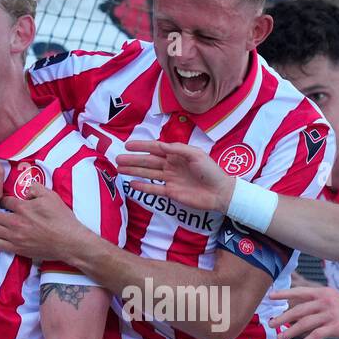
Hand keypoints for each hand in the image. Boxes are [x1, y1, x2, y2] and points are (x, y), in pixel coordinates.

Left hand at [0, 182, 84, 261]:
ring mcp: (14, 237)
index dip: (0, 199)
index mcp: (22, 208)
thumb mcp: (51, 196)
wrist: (69, 242)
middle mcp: (15, 222)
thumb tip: (26, 188)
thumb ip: (36, 188)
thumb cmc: (61, 219)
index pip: (3, 201)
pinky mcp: (17, 249)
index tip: (0, 200)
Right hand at [116, 140, 233, 211]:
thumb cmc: (210, 170)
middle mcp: (171, 165)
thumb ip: (177, 149)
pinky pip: (154, 189)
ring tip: (119, 169)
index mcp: (177, 154)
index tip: (128, 145)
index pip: (155, 148)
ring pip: (148, 174)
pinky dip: (143, 187)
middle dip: (133, 160)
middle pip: (148, 162)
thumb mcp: (196, 154)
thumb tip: (159, 145)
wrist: (220, 192)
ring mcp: (170, 179)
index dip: (141, 146)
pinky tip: (132, 184)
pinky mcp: (171, 193)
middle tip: (118, 159)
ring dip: (134, 171)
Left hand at [267, 285, 338, 338]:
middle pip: (298, 309)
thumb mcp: (337, 302)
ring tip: (280, 338)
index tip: (270, 295)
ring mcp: (331, 313)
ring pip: (304, 323)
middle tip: (270, 324)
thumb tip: (303, 314)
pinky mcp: (337, 327)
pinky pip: (317, 335)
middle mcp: (326, 301)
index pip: (300, 291)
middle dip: (282, 317)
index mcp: (325, 293)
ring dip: (290, 331)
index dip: (284, 293)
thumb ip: (321, 305)